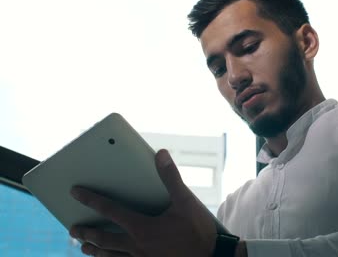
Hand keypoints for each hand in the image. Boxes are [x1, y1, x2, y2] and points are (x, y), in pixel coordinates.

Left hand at [69, 149, 217, 256]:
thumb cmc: (198, 231)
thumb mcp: (186, 202)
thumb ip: (171, 177)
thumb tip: (160, 154)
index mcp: (142, 228)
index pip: (110, 210)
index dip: (91, 199)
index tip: (76, 193)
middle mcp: (136, 246)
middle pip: (104, 239)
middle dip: (86, 232)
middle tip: (73, 229)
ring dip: (95, 251)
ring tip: (84, 247)